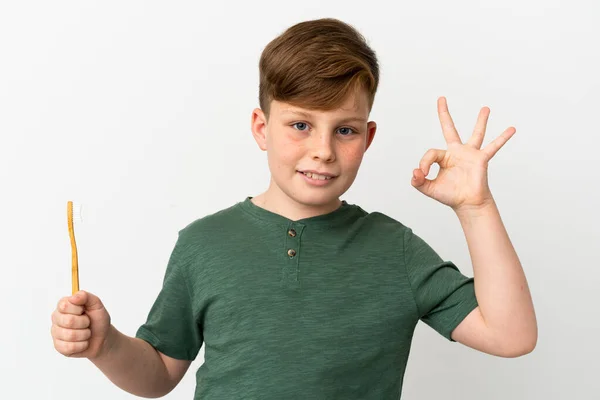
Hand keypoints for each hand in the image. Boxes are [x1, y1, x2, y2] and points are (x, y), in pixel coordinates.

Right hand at [51, 291, 111, 358]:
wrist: (102, 338)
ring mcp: (56, 333)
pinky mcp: (59, 346)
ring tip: (86, 333)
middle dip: (84, 323)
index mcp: (64, 305)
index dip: (79, 309)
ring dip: (85, 334)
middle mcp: (57, 318)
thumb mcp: (96, 305)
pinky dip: (82, 345)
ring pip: (70, 335)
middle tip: (87, 323)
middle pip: (68, 321)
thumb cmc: (98, 320)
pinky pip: (70, 347)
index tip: (84, 310)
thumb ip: (86, 296)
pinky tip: (83, 342)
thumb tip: (74, 296)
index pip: (65, 305)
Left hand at [411, 96, 515, 211]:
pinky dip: (502, 138)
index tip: (422, 173)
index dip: (424, 163)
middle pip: (449, 129)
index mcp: (443, 157)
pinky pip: (493, 147)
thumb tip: (415, 172)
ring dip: (480, 121)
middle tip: (441, 98)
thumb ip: (418, 181)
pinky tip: (511, 129)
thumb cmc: (449, 196)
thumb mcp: (429, 188)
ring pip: (475, 134)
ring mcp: (470, 154)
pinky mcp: (481, 159)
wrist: (467, 204)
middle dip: (444, 113)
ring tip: (485, 108)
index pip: (431, 153)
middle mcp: (457, 152)